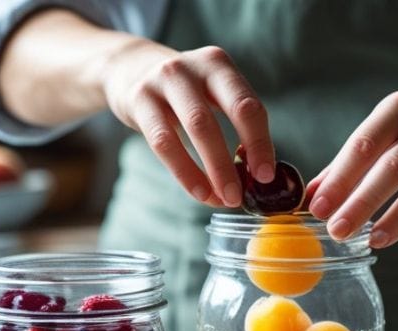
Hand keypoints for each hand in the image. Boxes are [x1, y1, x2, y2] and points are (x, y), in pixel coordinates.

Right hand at [100, 41, 275, 206]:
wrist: (131, 68)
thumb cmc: (184, 91)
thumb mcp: (211, 91)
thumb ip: (235, 121)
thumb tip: (257, 174)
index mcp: (218, 64)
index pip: (247, 106)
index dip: (260, 143)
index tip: (266, 176)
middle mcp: (192, 68)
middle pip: (218, 119)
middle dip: (231, 162)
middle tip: (240, 197)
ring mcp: (163, 81)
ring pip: (194, 129)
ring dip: (211, 170)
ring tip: (221, 199)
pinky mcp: (139, 100)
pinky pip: (164, 142)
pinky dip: (184, 172)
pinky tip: (198, 192)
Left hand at [307, 84, 397, 246]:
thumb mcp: (387, 132)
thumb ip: (349, 162)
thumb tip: (311, 194)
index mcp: (396, 109)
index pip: (362, 145)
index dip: (338, 177)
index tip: (316, 206)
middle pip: (389, 164)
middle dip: (359, 199)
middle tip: (335, 228)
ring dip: (386, 214)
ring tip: (362, 237)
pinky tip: (385, 235)